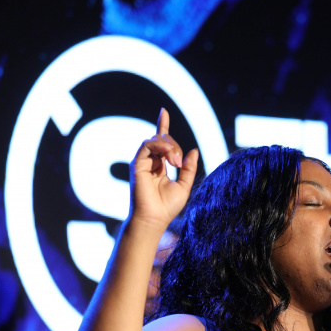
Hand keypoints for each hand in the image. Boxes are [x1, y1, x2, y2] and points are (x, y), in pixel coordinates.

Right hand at [129, 108, 197, 232]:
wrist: (154, 219)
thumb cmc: (167, 207)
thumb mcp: (184, 186)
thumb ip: (189, 168)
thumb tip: (193, 150)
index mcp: (160, 166)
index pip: (161, 142)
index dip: (162, 125)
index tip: (163, 111)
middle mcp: (150, 162)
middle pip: (163, 140)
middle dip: (175, 147)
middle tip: (180, 163)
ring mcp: (142, 162)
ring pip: (155, 140)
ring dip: (169, 146)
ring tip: (176, 162)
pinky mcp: (137, 164)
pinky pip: (147, 145)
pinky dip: (160, 146)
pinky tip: (170, 157)